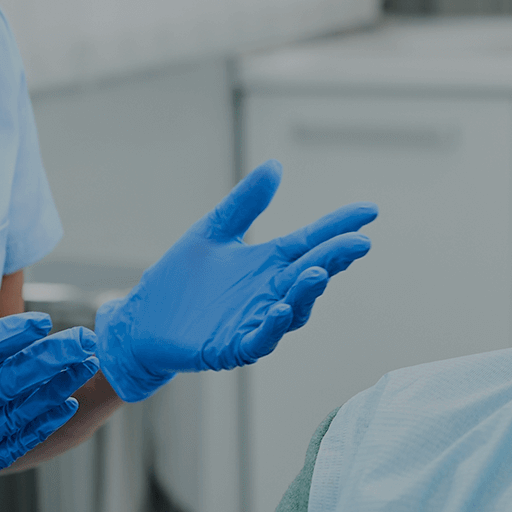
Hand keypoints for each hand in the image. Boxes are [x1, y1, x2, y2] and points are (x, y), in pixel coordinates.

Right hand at [0, 263, 98, 501]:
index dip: (7, 338)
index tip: (41, 320)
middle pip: (1, 388)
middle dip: (47, 362)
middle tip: (83, 340)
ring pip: (11, 419)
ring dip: (51, 391)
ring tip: (82, 365)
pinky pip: (5, 450)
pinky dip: (36, 428)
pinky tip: (61, 404)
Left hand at [94, 160, 376, 401]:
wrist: (142, 319)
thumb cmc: (181, 280)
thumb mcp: (213, 231)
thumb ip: (245, 204)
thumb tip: (275, 166)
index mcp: (270, 262)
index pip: (313, 241)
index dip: (340, 227)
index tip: (369, 211)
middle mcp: (271, 291)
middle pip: (312, 273)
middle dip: (336, 259)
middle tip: (357, 243)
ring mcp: (257, 319)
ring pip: (294, 309)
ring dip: (307, 292)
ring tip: (315, 271)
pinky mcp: (234, 345)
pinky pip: (261, 339)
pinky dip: (272, 326)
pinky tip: (278, 308)